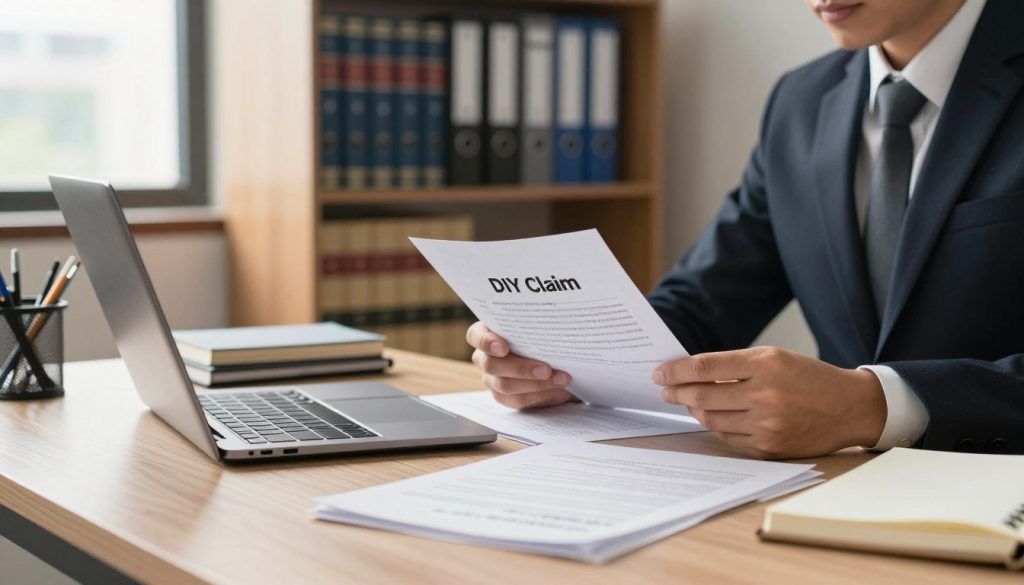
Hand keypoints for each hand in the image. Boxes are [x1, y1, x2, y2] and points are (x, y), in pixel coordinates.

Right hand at [466, 321, 573, 408]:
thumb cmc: (540, 335)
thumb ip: (537, 325)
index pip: (475, 336)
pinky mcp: (504, 396)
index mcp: (485, 333)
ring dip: (536, 384)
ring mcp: (491, 379)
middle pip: (491, 365)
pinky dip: (540, 394)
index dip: (486, 342)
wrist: (553, 357)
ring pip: (505, 385)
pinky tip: (557, 388)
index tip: (503, 348)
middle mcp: (484, 357)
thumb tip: (555, 327)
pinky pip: (517, 399)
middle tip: (546, 369)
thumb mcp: (538, 326)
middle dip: (520, 368)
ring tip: (561, 379)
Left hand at [652, 347, 886, 458]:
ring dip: (695, 409)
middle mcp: (765, 395)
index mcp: (765, 365)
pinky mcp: (769, 448)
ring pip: (711, 419)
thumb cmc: (808, 377)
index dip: (676, 371)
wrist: (849, 407)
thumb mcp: (774, 358)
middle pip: (702, 395)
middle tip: (664, 389)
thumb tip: (690, 374)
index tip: (659, 373)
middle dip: (677, 392)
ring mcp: (767, 425)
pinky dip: (717, 426)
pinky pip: (728, 438)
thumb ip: (734, 365)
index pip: (705, 367)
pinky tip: (715, 416)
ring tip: (690, 401)